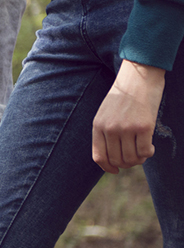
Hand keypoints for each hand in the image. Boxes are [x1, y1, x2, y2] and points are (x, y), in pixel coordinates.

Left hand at [92, 59, 164, 173]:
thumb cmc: (125, 96)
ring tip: (143, 151)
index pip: (99, 156)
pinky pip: (144, 151)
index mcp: (97, 125)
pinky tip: (150, 148)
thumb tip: (112, 158)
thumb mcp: (106, 112)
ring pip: (131, 158)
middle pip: (117, 160)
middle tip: (136, 157)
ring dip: (139, 159)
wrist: (139, 76)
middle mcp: (109, 129)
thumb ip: (106, 131)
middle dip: (127, 163)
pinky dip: (148, 153)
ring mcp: (126, 128)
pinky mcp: (144, 126)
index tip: (115, 170)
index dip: (107, 167)